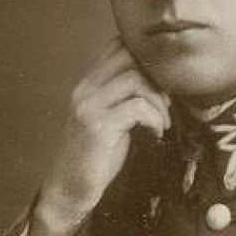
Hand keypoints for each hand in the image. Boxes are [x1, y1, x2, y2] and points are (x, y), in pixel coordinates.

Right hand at [34, 37, 170, 235]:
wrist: (69, 189)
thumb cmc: (96, 158)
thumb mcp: (110, 119)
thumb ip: (124, 98)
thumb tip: (161, 83)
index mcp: (88, 84)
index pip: (117, 46)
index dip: (146, 59)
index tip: (160, 85)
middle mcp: (85, 89)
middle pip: (129, 56)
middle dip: (156, 77)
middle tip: (166, 103)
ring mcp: (89, 106)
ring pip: (135, 80)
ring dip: (158, 101)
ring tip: (162, 122)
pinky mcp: (98, 126)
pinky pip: (137, 107)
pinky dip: (154, 119)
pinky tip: (156, 134)